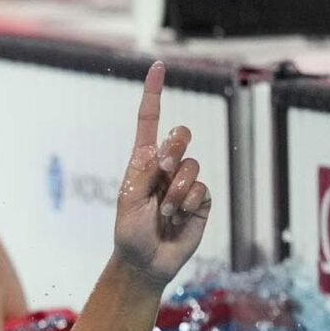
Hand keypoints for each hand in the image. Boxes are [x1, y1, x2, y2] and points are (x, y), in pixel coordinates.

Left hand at [114, 62, 211, 287]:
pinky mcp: (201, 200)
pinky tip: (178, 218)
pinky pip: (202, 188)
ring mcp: (185, 183)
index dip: (154, 95)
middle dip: (173, 150)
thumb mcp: (127, 201)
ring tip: (165, 213)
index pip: (149, 123)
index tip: (158, 67)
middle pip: (181, 135)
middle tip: (162, 174)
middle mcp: (165, 168)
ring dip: (176, 191)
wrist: (146, 263)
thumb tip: (163, 148)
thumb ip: (144, 173)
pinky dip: (188, 203)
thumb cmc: (129, 233)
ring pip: (192, 165)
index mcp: (142, 163)